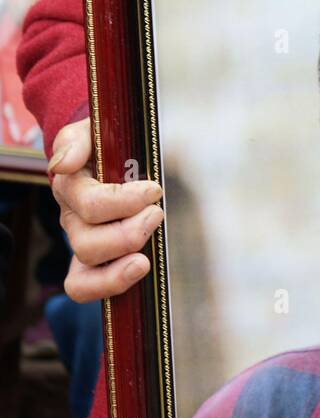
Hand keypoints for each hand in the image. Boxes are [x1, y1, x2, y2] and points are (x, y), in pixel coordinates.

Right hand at [48, 118, 163, 302]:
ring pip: (88, 266)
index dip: (124, 202)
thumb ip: (75, 141)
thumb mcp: (89, 131)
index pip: (91, 205)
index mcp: (70, 187)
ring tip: (150, 245)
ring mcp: (81, 240)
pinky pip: (83, 286)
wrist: (105, 155)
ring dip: (123, 260)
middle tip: (157, 212)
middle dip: (129, 234)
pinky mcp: (94, 259)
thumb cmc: (101, 144)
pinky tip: (139, 269)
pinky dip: (110, 283)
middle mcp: (72, 218)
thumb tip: (66, 164)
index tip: (154, 189)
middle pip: (88, 244)